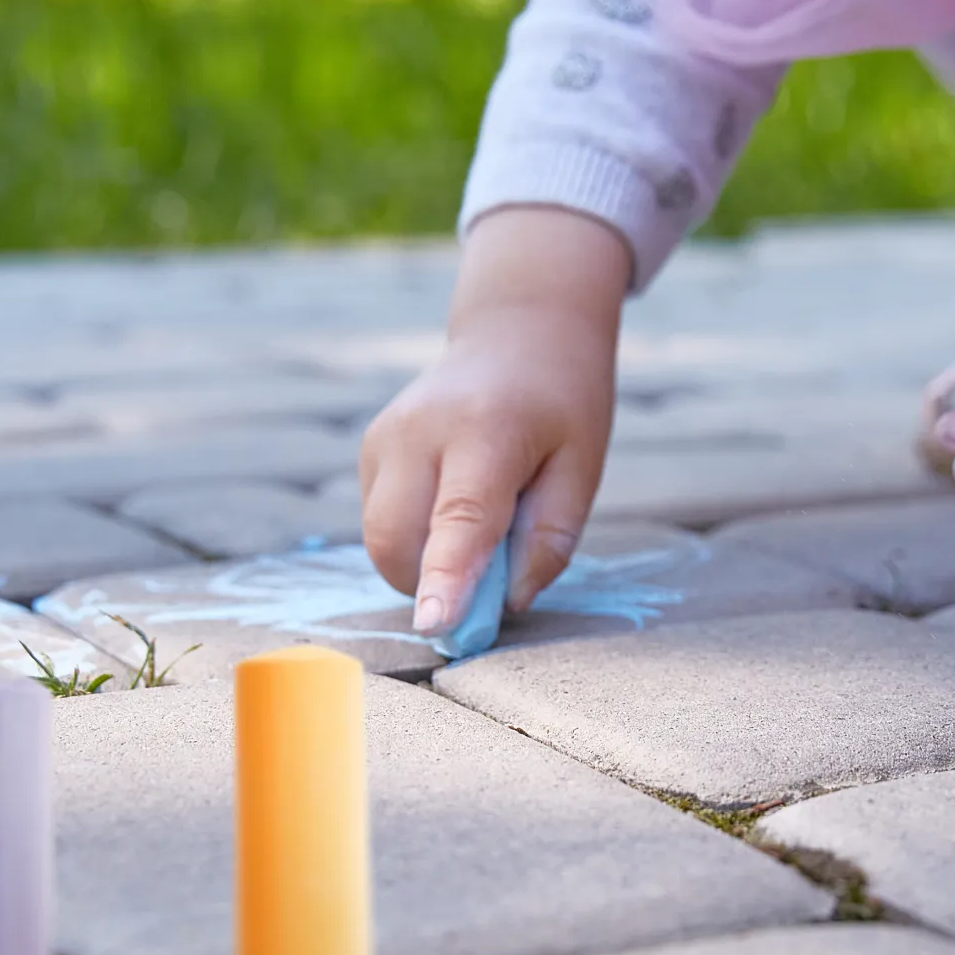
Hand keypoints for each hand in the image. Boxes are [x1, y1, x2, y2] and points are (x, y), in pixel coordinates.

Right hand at [359, 206, 628, 631]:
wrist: (518, 330)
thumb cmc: (562, 403)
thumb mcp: (582, 468)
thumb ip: (549, 539)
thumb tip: (504, 603)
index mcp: (487, 430)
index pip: (459, 517)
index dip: (446, 577)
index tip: (434, 624)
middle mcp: (421, 429)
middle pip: (397, 538)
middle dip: (431, 583)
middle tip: (488, 583)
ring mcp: (386, 436)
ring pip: (380, 536)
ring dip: (421, 562)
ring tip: (475, 530)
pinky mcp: (371, 447)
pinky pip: (379, 519)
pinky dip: (412, 536)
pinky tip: (450, 502)